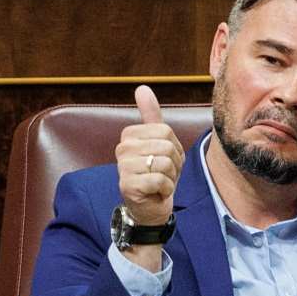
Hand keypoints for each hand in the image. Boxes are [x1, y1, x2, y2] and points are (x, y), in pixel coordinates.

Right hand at [116, 84, 184, 227]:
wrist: (151, 207)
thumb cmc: (157, 174)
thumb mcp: (160, 143)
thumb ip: (151, 116)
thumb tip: (142, 88)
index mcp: (130, 135)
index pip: (166, 131)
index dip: (174, 148)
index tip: (165, 160)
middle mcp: (122, 148)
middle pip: (166, 146)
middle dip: (174, 164)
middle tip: (164, 174)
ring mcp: (123, 167)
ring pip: (164, 162)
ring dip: (170, 178)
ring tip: (160, 183)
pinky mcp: (127, 185)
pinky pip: (160, 180)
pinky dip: (166, 189)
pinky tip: (156, 193)